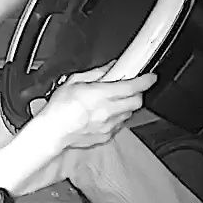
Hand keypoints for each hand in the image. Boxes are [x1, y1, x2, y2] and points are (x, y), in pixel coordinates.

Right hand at [35, 63, 156, 147]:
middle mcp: (108, 111)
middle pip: (137, 102)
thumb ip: (96, 73)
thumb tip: (110, 67)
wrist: (52, 132)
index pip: (133, 86)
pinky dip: (116, 118)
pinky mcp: (106, 136)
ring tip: (112, 102)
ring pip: (129, 113)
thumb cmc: (58, 109)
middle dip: (137, 94)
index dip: (146, 80)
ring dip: (126, 106)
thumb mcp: (74, 81)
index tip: (150, 77)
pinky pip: (119, 125)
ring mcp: (109, 125)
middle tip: (130, 89)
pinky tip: (104, 115)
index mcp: (101, 95)